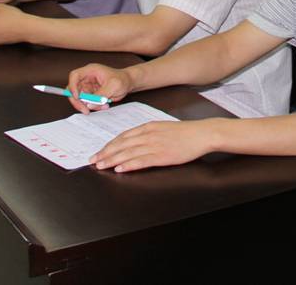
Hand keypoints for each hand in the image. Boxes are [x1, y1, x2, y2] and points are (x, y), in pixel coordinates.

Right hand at [66, 63, 133, 112]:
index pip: (74, 76)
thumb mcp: (113, 86)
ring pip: (80, 98)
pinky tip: (104, 106)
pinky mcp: (92, 94)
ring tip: (103, 106)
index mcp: (90, 70)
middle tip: (85, 110)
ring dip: (88, 105)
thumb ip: (101, 95)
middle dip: (77, 101)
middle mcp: (87, 78)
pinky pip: (87, 102)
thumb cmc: (122, 79)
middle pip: (73, 89)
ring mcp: (89, 86)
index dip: (73, 86)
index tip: (77, 97)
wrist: (128, 83)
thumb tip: (89, 104)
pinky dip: (94, 106)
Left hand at [93, 120, 214, 172]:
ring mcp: (155, 145)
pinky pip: (141, 161)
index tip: (99, 151)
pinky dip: (129, 164)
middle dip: (105, 153)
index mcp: (148, 127)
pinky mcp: (162, 156)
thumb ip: (148, 133)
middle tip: (93, 160)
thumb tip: (134, 141)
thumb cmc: (185, 132)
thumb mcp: (163, 128)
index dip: (109, 145)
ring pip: (128, 152)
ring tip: (101, 165)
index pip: (123, 136)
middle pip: (122, 144)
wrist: (201, 134)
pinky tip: (120, 169)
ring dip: (112, 159)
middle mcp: (148, 135)